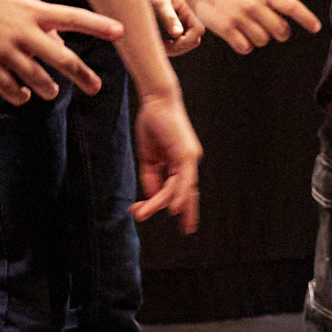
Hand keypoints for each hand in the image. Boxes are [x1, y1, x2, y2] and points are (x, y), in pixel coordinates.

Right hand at [0, 0, 121, 103]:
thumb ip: (41, 20)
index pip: (73, 17)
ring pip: (37, 79)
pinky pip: (10, 88)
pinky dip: (21, 95)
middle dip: (82, 75)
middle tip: (95, 88)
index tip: (121, 32)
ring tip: (52, 90)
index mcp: (33, 10)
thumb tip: (59, 44)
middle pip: (61, 58)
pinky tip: (25, 95)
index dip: (98, 26)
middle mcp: (23, 30)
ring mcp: (5, 49)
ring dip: (48, 89)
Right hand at [130, 91, 201, 232]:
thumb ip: (151, 176)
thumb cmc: (152, 122)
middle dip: (187, 213)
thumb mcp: (149, 155)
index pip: (184, 188)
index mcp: (182, 161)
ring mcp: (190, 158)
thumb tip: (152, 197)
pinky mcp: (186, 154)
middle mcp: (190, 161)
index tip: (181, 220)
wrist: (156, 100)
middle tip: (187, 231)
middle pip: (186, 192)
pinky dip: (177, 194)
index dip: (184, 205)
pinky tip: (172, 208)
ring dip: (160, 203)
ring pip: (178, 189)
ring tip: (142, 214)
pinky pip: (182, 179)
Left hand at [147, 0, 204, 57]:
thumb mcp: (159, 5)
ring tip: (160, 44)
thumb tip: (178, 33)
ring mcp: (181, 27)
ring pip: (186, 45)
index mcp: (187, 11)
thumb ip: (169, 18)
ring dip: (174, 49)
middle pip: (194, 41)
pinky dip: (170, 49)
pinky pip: (178, 46)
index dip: (187, 40)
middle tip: (164, 46)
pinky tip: (160, 44)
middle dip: (180, 47)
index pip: (198, 30)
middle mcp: (186, 20)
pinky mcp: (173, 33)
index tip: (171, 42)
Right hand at [180, 0, 323, 53]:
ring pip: (263, 40)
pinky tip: (239, 36)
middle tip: (272, 29)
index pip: (291, 5)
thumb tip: (286, 22)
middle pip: (280, 30)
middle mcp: (253, 5)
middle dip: (280, 33)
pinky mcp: (226, 29)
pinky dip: (245, 46)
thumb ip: (271, 2)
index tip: (316, 28)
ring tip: (249, 28)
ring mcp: (240, 18)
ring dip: (260, 39)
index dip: (306, 18)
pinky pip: (246, 47)